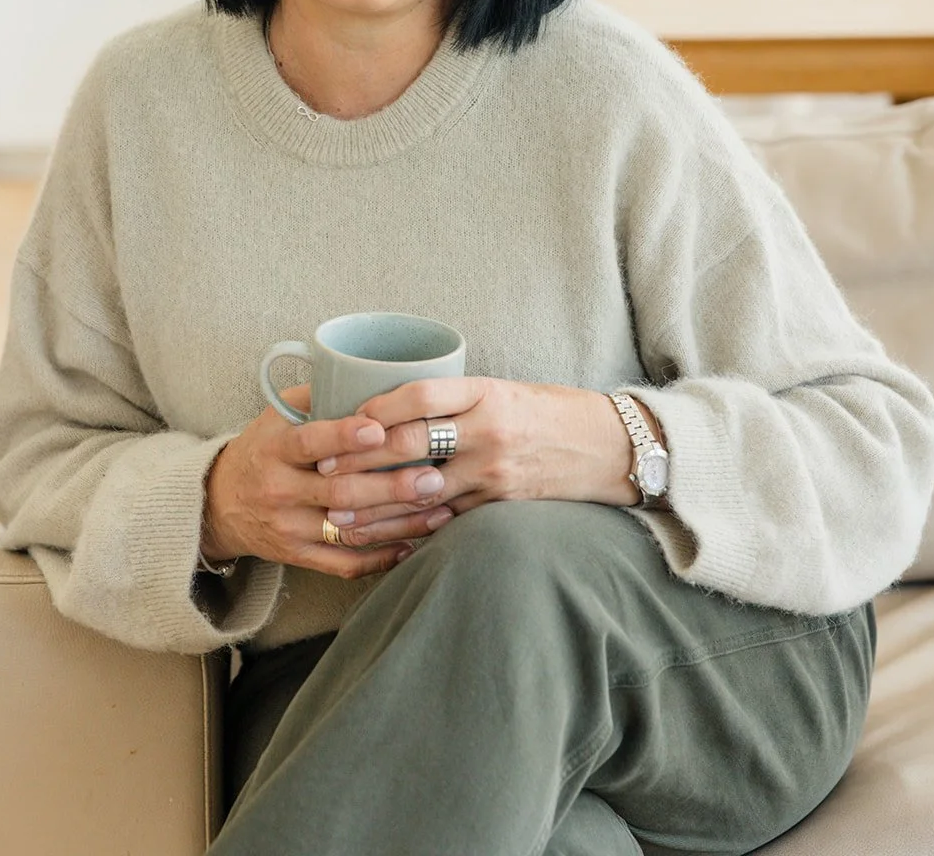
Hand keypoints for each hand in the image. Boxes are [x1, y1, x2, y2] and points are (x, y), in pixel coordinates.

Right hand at [201, 386, 455, 579]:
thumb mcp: (277, 415)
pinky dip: (380, 558)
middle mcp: (280, 490)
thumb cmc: (262, 447)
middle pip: (339, 491)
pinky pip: (343, 563)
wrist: (220, 503)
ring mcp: (289, 527)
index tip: (380, 429)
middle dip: (390, 486)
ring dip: (398, 523)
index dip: (344, 436)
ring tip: (440, 510)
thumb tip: (371, 371)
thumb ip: (318, 396)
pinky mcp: (297, 556)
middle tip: (434, 476)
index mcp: (275, 448)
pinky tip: (413, 545)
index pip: (310, 442)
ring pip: (348, 529)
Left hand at [315, 378, 641, 531]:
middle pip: (412, 445)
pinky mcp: (501, 506)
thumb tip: (395, 406)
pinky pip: (448, 522)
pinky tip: (384, 542)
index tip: (344, 419)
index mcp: (487, 392)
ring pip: (422, 492)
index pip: (421, 396)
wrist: (611, 446)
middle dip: (362, 460)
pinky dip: (413, 533)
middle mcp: (489, 431)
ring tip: (338, 515)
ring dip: (376, 506)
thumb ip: (458, 400)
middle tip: (322, 472)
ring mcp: (495, 473)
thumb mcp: (506, 390)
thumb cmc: (553, 412)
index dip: (378, 408)